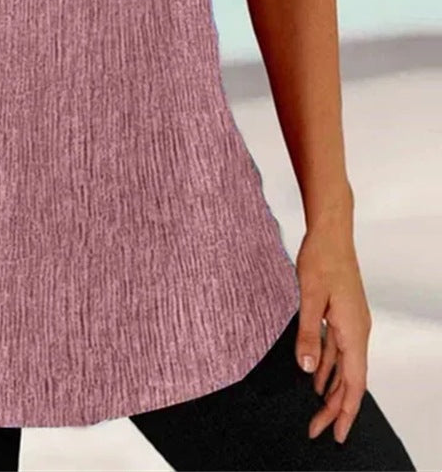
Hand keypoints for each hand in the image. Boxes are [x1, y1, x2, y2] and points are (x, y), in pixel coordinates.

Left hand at [294, 221, 371, 443]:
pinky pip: (337, 350)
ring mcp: (351, 323)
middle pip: (351, 379)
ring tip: (317, 412)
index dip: (346, 410)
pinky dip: (328, 367)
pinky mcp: (342, 315)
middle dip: (335, 407)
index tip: (335, 433)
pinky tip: (316, 378)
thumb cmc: (321, 258)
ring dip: (332, 389)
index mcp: (354, 330)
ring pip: (344, 366)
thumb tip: (307, 369)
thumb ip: (308, 333)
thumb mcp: (309, 296)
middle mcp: (357, 330)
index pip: (355, 381)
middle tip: (317, 430)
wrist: (331, 231)